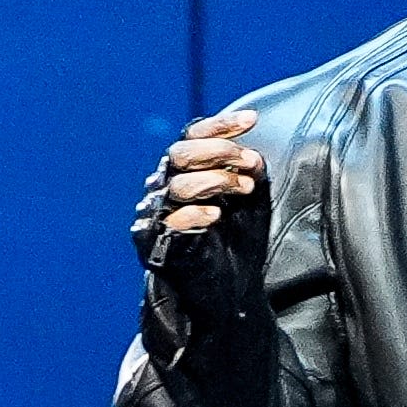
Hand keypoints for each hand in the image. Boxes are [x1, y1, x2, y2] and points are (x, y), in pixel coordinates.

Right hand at [137, 109, 265, 253]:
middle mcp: (166, 185)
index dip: (220, 125)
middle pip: (181, 153)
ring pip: (179, 184)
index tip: (251, 120)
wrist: (228, 286)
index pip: (193, 136)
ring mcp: (158, 212)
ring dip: (217, 180)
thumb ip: (247, 172)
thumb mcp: (250, 197)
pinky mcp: (154, 241)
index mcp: (185, 170)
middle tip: (250, 162)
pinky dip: (195, 213)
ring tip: (245, 189)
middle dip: (219, 151)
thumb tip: (252, 155)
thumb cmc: (237, 238)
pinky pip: (169, 219)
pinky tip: (216, 214)